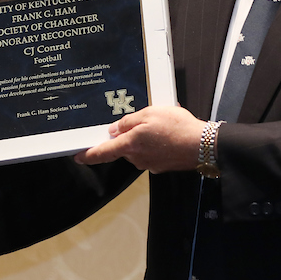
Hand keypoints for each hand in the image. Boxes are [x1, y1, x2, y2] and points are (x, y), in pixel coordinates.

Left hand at [74, 105, 204, 172]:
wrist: (202, 145)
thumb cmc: (177, 128)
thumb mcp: (149, 114)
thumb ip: (128, 122)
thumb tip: (115, 129)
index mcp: (130, 145)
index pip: (103, 152)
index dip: (89, 155)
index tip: (78, 157)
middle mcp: (137, 158)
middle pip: (123, 147)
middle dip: (129, 135)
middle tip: (145, 121)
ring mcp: (150, 164)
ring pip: (138, 149)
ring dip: (145, 138)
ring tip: (162, 124)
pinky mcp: (161, 165)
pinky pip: (152, 152)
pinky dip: (156, 143)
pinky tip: (168, 133)